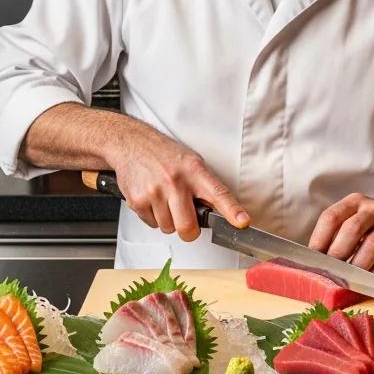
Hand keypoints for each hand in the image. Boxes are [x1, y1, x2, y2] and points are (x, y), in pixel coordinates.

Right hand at [113, 124, 249, 241]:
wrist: (132, 143)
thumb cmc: (164, 154)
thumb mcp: (192, 162)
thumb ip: (205, 186)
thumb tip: (221, 213)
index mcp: (194, 171)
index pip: (218, 194)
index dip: (232, 211)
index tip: (242, 222)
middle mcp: (175, 182)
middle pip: (187, 227)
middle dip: (189, 230)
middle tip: (187, 220)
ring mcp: (155, 192)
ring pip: (168, 228)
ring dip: (169, 221)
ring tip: (165, 201)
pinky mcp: (138, 200)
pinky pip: (151, 224)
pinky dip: (154, 217)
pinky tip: (153, 200)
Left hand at [308, 192, 373, 277]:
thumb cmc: (371, 228)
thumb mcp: (353, 221)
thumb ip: (336, 236)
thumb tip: (315, 263)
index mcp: (354, 202)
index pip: (331, 217)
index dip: (320, 239)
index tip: (314, 260)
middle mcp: (373, 209)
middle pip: (351, 229)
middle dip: (338, 253)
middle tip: (331, 271)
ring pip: (372, 244)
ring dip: (357, 266)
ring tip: (348, 279)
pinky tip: (367, 281)